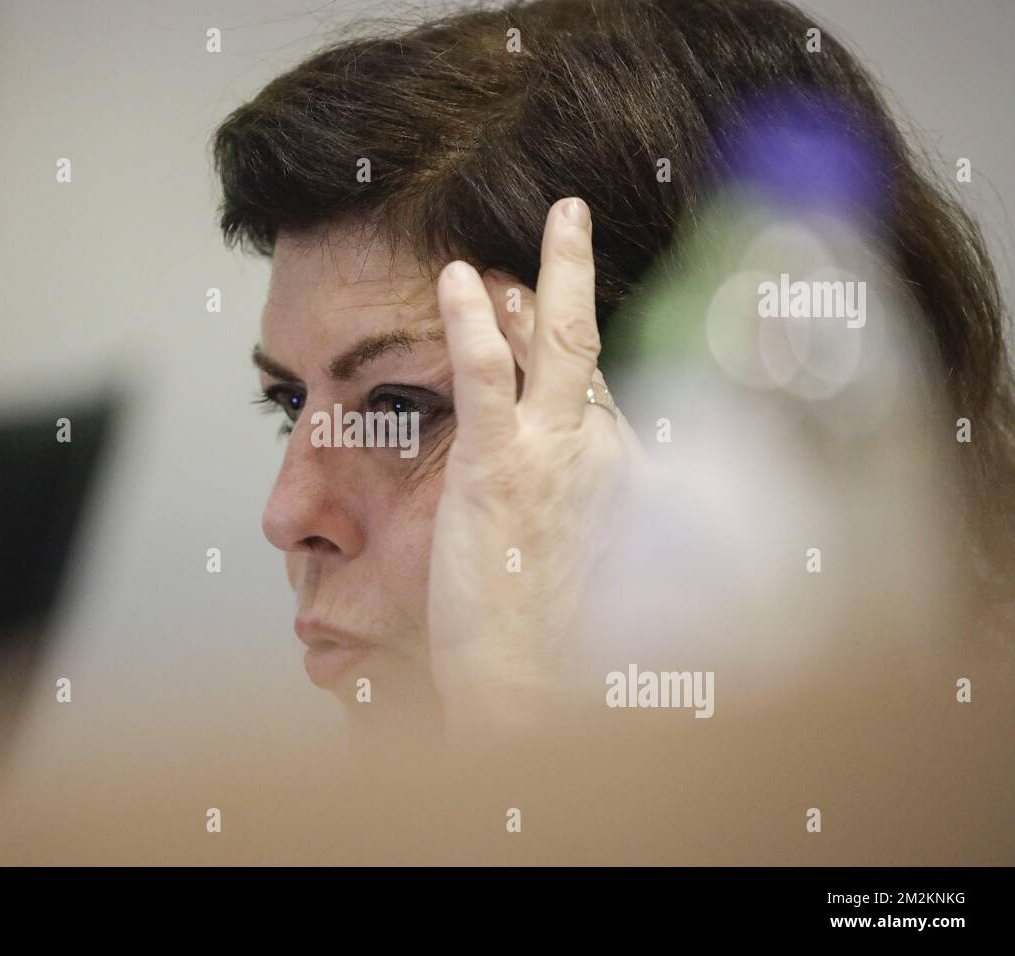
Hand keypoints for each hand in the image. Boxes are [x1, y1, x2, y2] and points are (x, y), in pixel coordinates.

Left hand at [427, 197, 641, 738]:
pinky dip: (474, 321)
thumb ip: (576, 504)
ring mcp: (553, 453)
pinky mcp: (499, 468)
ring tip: (546, 217)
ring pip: (557, 339)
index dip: (570, 329)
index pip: (594, 379)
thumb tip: (559, 481)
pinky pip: (488, 376)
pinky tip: (460, 276)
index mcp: (616, 471)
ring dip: (548, 271)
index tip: (552, 291)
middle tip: (570, 214)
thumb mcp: (579, 556)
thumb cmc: (551, 632)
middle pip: (587, 343)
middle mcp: (599, 451)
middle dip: (576, 272)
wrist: (538, 687)